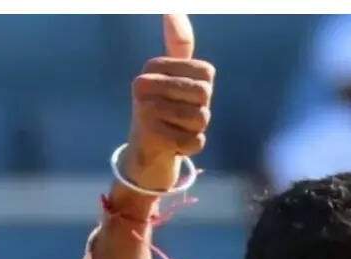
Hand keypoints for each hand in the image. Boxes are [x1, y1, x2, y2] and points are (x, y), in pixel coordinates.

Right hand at [123, 14, 214, 192]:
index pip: (206, 74)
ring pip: (202, 119)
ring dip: (194, 130)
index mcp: (152, 67)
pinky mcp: (152, 136)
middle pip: (205, 95)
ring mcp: (145, 110)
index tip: (181, 98)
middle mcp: (143, 84)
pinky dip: (190, 147)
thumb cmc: (165, 110)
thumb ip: (179, 45)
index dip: (203, 92)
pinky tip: (172, 145)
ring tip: (174, 130)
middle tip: (179, 117)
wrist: (144, 152)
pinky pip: (196, 141)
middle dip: (200, 112)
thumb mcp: (175, 76)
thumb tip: (173, 8)